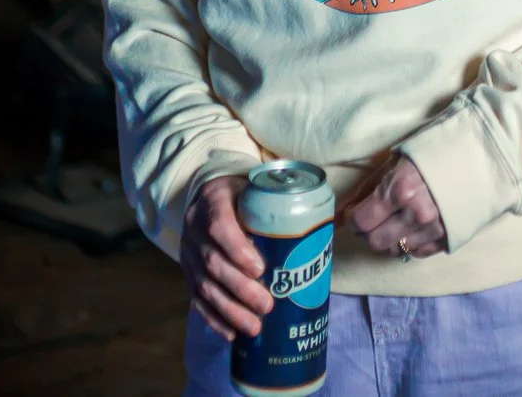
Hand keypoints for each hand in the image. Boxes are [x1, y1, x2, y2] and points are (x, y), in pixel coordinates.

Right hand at [183, 173, 272, 341]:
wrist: (209, 197)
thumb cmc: (244, 195)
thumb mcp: (258, 188)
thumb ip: (283, 202)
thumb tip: (333, 224)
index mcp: (213, 200)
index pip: (219, 225)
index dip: (237, 249)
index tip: (260, 269)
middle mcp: (195, 228)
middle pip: (213, 262)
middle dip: (240, 289)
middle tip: (267, 306)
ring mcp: (188, 253)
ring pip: (204, 286)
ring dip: (229, 310)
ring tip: (253, 327)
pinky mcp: (188, 273)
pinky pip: (197, 300)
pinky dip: (214, 319)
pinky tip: (232, 334)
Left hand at [346, 154, 447, 259]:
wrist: (485, 156)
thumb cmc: (439, 150)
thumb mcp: (400, 158)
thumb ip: (370, 186)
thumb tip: (344, 211)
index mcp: (400, 190)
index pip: (361, 221)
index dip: (353, 218)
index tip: (355, 213)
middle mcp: (415, 215)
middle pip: (374, 240)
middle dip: (367, 231)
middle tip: (372, 218)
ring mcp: (433, 230)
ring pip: (394, 250)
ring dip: (388, 238)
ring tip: (395, 220)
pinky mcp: (446, 240)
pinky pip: (416, 252)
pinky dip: (409, 243)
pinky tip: (412, 227)